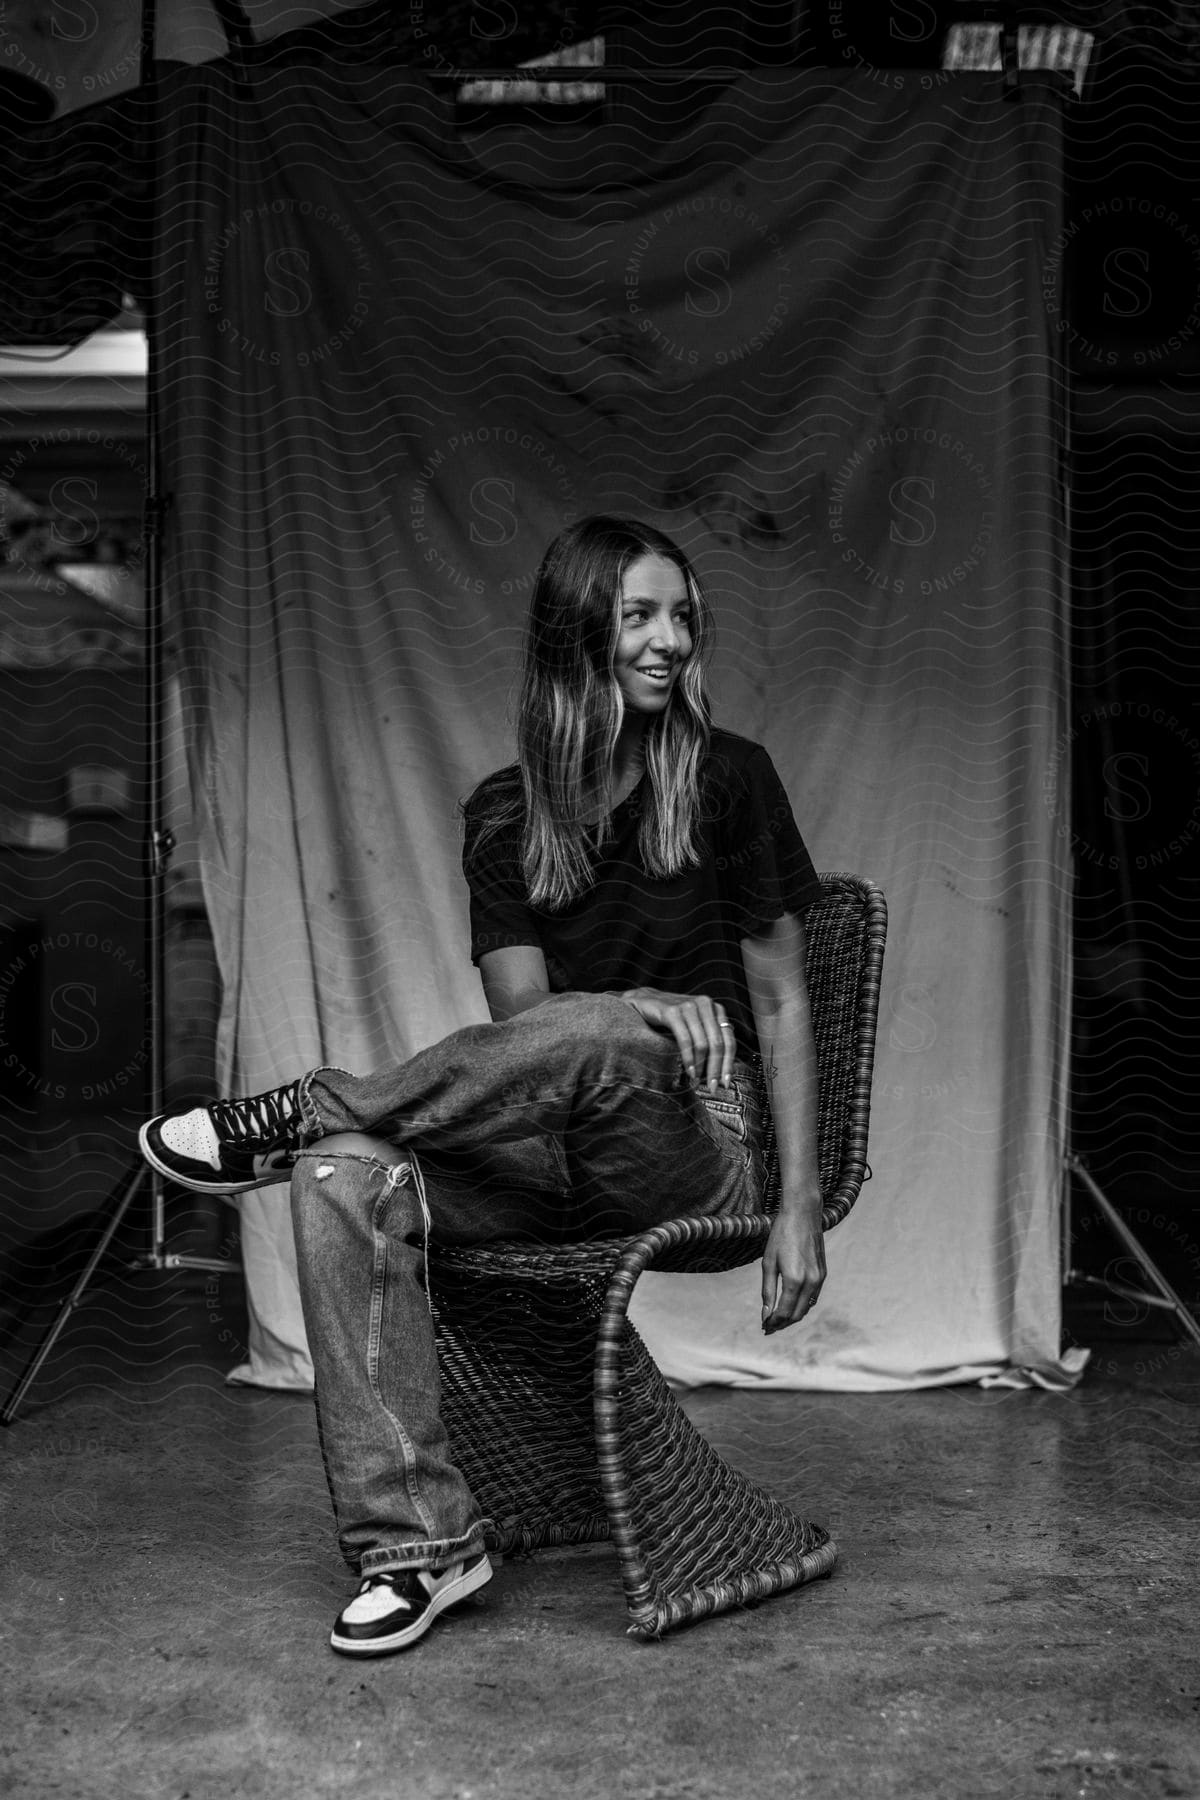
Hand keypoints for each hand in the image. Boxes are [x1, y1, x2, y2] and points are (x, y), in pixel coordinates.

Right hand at [620, 988, 735, 1090]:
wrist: (644, 1001)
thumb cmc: (673, 1018)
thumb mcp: (695, 1025)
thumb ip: (709, 1039)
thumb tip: (720, 1071)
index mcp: (715, 1009)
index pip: (728, 1040)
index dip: (729, 1064)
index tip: (726, 1083)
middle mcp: (705, 1004)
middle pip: (717, 1044)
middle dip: (716, 1069)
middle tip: (713, 1087)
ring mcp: (689, 1006)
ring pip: (702, 1044)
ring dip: (701, 1066)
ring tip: (697, 1081)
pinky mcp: (672, 1011)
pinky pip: (685, 1040)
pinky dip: (688, 1058)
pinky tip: (689, 1070)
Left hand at [761, 1206, 825, 1333]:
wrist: (803, 1214)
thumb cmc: (781, 1235)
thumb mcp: (768, 1263)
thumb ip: (767, 1290)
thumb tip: (765, 1313)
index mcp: (794, 1280)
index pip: (785, 1312)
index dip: (773, 1322)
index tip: (764, 1326)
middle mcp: (811, 1282)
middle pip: (797, 1314)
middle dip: (783, 1323)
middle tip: (769, 1326)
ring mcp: (819, 1278)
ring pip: (807, 1307)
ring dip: (793, 1315)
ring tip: (778, 1317)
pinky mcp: (823, 1273)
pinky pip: (813, 1296)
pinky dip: (802, 1304)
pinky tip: (791, 1303)